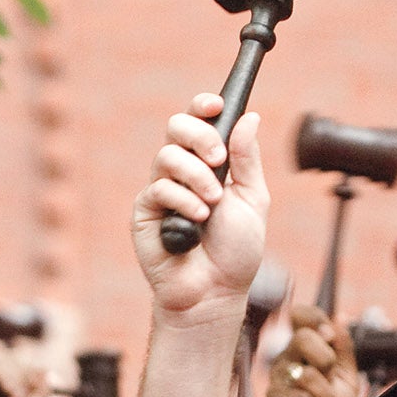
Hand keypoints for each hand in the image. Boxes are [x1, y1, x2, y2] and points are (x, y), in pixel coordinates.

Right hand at [133, 96, 267, 320]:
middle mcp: (182, 172)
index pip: (199, 122)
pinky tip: (197, 220)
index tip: (217, 105)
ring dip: (196, 176)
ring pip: (167, 156)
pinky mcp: (144, 211)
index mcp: (208, 164)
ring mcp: (161, 190)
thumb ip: (247, 159)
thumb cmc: (234, 251)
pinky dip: (183, 200)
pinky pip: (159, 188)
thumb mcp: (251, 198)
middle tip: (217, 159)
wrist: (214, 291)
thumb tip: (249, 118)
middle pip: (176, 127)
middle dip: (199, 136)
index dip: (203, 107)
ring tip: (211, 205)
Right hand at [265, 302, 360, 396]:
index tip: (329, 336)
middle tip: (328, 379)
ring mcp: (279, 380)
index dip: (316, 319)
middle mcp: (289, 360)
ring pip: (306, 373)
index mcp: (306, 350)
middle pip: (302, 338)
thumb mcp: (346, 377)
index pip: (302, 317)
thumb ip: (343, 347)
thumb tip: (338, 318)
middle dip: (326, 360)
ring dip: (325, 395)